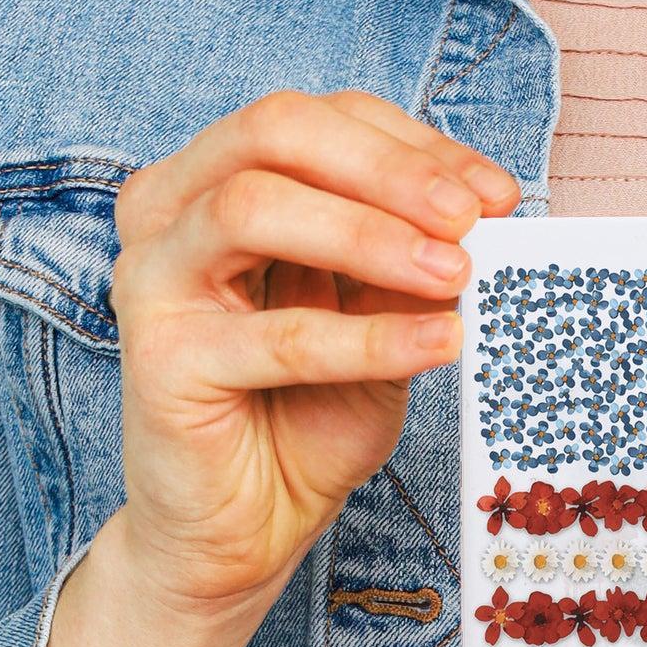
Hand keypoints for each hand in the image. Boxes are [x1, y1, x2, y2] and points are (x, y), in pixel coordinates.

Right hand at [106, 87, 520, 635]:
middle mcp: (170, 212)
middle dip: (387, 169)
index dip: (414, 145)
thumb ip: (408, 258)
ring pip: (254, 208)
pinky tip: (438, 343)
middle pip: (274, 133)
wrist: (249, 525)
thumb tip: (480, 214)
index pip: (320, 121)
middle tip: (470, 219)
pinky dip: (368, 337)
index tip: (494, 193)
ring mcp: (152, 280)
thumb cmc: (308, 412)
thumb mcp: (377, 315)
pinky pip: (277, 335)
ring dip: (370, 235)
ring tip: (455, 275)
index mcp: (217, 178)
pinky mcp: (159, 361)